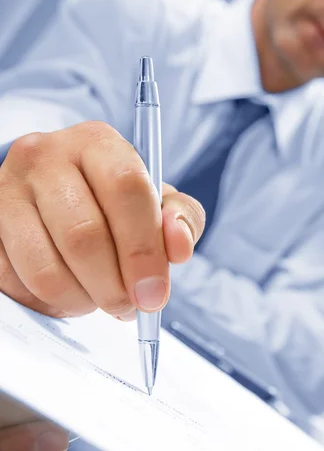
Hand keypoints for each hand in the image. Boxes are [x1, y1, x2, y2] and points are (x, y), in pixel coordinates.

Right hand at [0, 121, 204, 319]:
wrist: (55, 193)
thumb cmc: (114, 200)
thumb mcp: (156, 201)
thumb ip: (180, 219)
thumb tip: (180, 247)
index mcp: (98, 142)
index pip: (126, 188)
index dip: (143, 248)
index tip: (154, 293)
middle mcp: (46, 156)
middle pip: (83, 234)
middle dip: (113, 286)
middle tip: (128, 308)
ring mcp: (8, 189)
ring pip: (45, 267)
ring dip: (80, 299)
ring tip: (98, 299)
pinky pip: (17, 281)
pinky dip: (49, 300)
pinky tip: (68, 290)